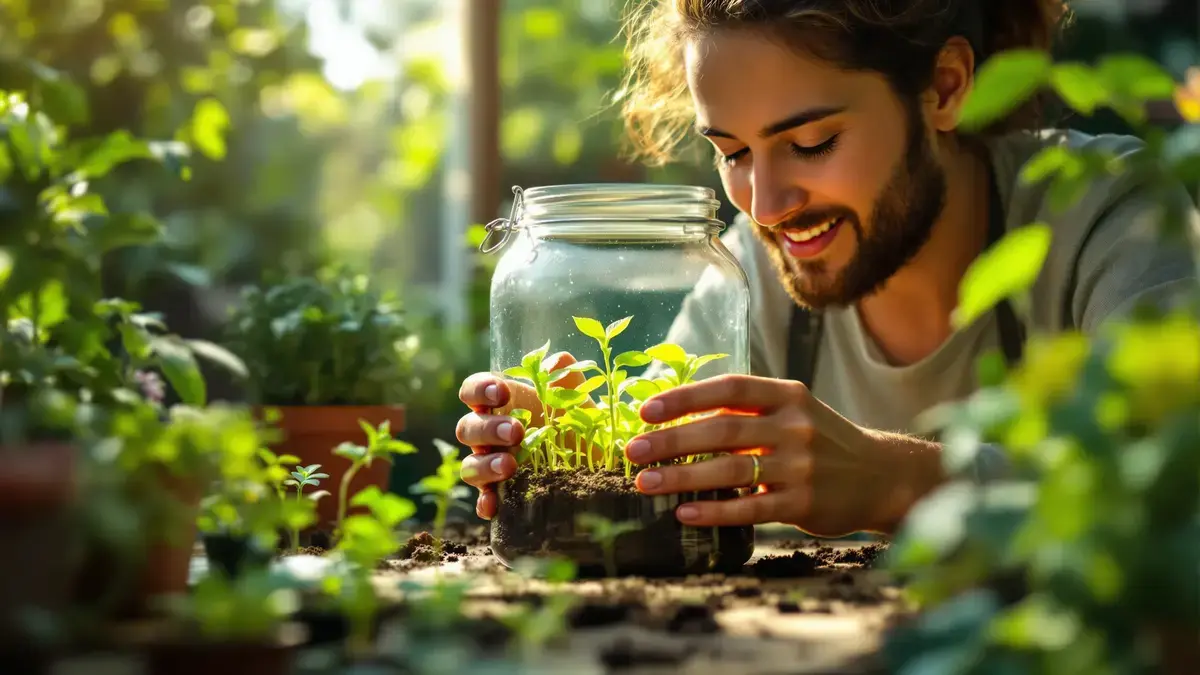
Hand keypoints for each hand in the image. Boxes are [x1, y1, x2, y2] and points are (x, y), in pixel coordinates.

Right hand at [455, 352, 585, 519]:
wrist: (595, 460)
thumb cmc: (576, 421)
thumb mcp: (576, 396)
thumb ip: (565, 374)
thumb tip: (556, 362)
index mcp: (500, 405)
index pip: (473, 391)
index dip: (480, 390)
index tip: (502, 393)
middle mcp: (489, 434)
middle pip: (468, 429)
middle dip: (488, 429)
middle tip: (516, 432)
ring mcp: (491, 464)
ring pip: (469, 465)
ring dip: (484, 465)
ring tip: (510, 466)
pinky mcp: (501, 493)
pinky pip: (483, 499)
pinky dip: (485, 502)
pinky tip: (493, 506)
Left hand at [623, 374, 943, 536]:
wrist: (881, 476)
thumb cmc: (822, 441)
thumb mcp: (793, 412)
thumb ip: (747, 411)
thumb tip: (678, 416)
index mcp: (788, 395)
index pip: (729, 389)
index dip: (685, 397)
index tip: (646, 410)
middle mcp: (795, 426)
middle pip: (722, 430)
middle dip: (672, 441)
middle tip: (634, 450)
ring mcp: (800, 466)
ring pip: (731, 470)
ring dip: (683, 477)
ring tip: (646, 483)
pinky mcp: (803, 503)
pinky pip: (751, 508)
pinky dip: (715, 511)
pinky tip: (684, 513)